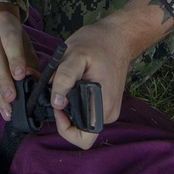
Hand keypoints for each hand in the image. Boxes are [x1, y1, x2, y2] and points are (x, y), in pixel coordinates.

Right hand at [0, 2, 38, 120]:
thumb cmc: (13, 41)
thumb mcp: (26, 46)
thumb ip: (30, 63)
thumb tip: (30, 80)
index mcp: (3, 20)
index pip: (9, 38)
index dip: (15, 57)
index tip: (20, 75)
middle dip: (2, 79)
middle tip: (11, 98)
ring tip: (6, 109)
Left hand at [47, 0, 173, 148]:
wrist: (117, 36)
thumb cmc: (96, 43)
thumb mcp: (74, 55)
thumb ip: (64, 79)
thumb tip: (56, 103)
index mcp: (104, 105)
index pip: (82, 138)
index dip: (64, 127)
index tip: (57, 105)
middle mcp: (109, 113)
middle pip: (80, 129)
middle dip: (64, 115)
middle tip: (56, 90)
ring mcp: (109, 108)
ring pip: (82, 119)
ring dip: (69, 107)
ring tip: (63, 84)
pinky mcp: (106, 102)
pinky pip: (87, 110)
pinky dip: (76, 101)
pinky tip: (71, 83)